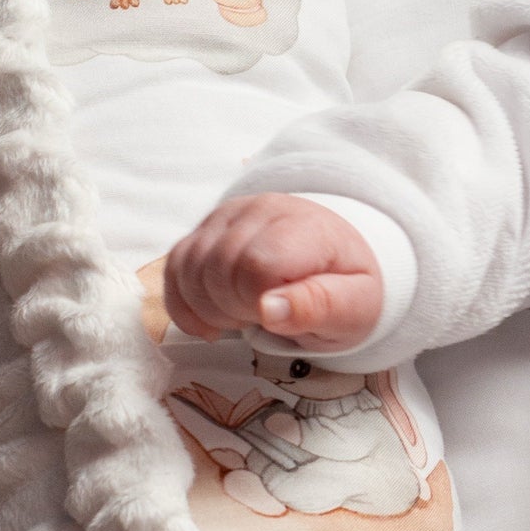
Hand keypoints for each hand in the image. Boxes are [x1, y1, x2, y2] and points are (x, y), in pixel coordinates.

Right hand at [164, 195, 383, 353]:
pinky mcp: (205, 229)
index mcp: (305, 228)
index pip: (255, 266)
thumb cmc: (346, 287)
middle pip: (217, 269)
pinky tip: (211, 320)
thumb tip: (269, 309)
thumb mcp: (355, 308)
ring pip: (188, 268)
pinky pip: (174, 266)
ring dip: (209, 309)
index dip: (257, 304)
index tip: (278, 316)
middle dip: (234, 311)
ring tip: (244, 315)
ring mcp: (228, 216)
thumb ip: (320, 308)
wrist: (335, 259)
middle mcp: (261, 210)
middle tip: (263, 319)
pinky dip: (185, 303)